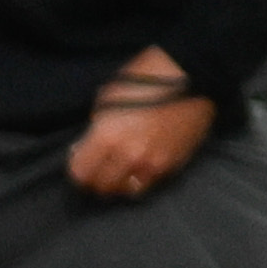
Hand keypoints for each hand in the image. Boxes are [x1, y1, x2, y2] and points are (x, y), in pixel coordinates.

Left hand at [68, 56, 212, 198]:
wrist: (189, 76)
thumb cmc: (143, 78)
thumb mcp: (107, 97)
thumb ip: (95, 127)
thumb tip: (86, 147)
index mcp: (107, 136)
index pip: (80, 172)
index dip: (77, 168)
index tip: (79, 160)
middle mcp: (128, 156)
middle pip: (102, 187)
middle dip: (95, 178)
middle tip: (96, 167)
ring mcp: (152, 165)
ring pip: (126, 191)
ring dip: (118, 183)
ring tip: (117, 170)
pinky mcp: (171, 166)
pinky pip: (148, 184)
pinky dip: (139, 180)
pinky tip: (137, 167)